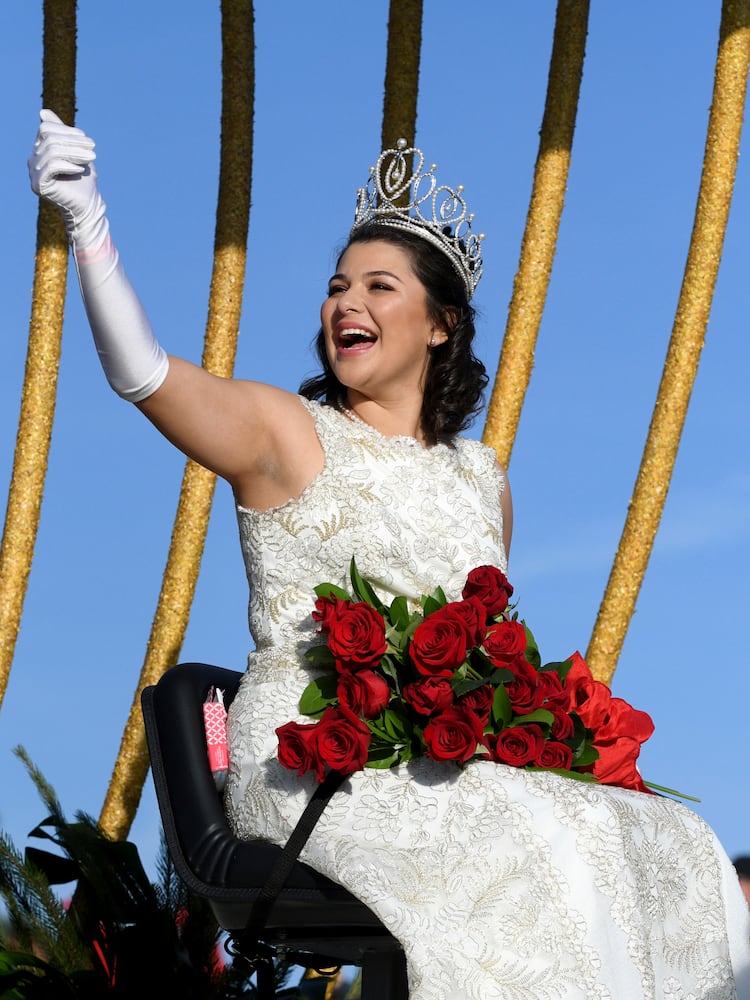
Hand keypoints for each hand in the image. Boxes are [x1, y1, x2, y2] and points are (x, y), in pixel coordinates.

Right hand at [28, 109, 104, 246]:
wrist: (88, 205)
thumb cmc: (83, 179)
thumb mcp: (75, 151)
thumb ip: (61, 133)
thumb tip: (42, 111)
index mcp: (39, 149)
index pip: (46, 129)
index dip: (67, 131)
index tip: (87, 140)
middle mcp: (33, 160)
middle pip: (49, 139)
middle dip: (74, 141)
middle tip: (93, 148)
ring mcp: (33, 173)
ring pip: (51, 151)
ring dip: (75, 152)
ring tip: (92, 158)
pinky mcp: (38, 185)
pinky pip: (51, 166)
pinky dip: (68, 165)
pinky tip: (81, 169)